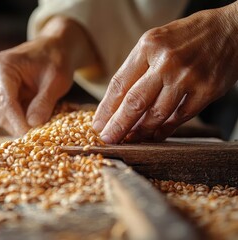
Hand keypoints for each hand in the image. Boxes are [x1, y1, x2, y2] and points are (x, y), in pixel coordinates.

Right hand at [0, 17, 97, 135]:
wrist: (56, 47)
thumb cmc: (57, 59)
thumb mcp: (56, 81)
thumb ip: (44, 102)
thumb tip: (32, 125)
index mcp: (4, 67)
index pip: (6, 102)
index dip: (16, 122)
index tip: (28, 137)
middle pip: (3, 111)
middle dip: (19, 126)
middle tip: (36, 141)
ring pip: (6, 115)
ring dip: (21, 125)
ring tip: (39, 135)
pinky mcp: (4, 94)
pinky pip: (12, 113)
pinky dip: (24, 121)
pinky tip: (37, 127)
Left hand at [93, 3, 237, 142]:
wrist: (232, 30)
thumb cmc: (189, 37)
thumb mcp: (156, 41)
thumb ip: (138, 68)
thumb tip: (118, 103)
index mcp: (148, 46)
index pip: (119, 83)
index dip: (106, 108)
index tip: (98, 124)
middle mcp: (166, 62)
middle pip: (134, 102)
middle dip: (117, 126)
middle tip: (107, 139)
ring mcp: (187, 77)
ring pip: (156, 114)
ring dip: (140, 131)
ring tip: (129, 140)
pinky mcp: (206, 91)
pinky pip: (179, 118)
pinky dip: (164, 130)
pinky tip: (153, 136)